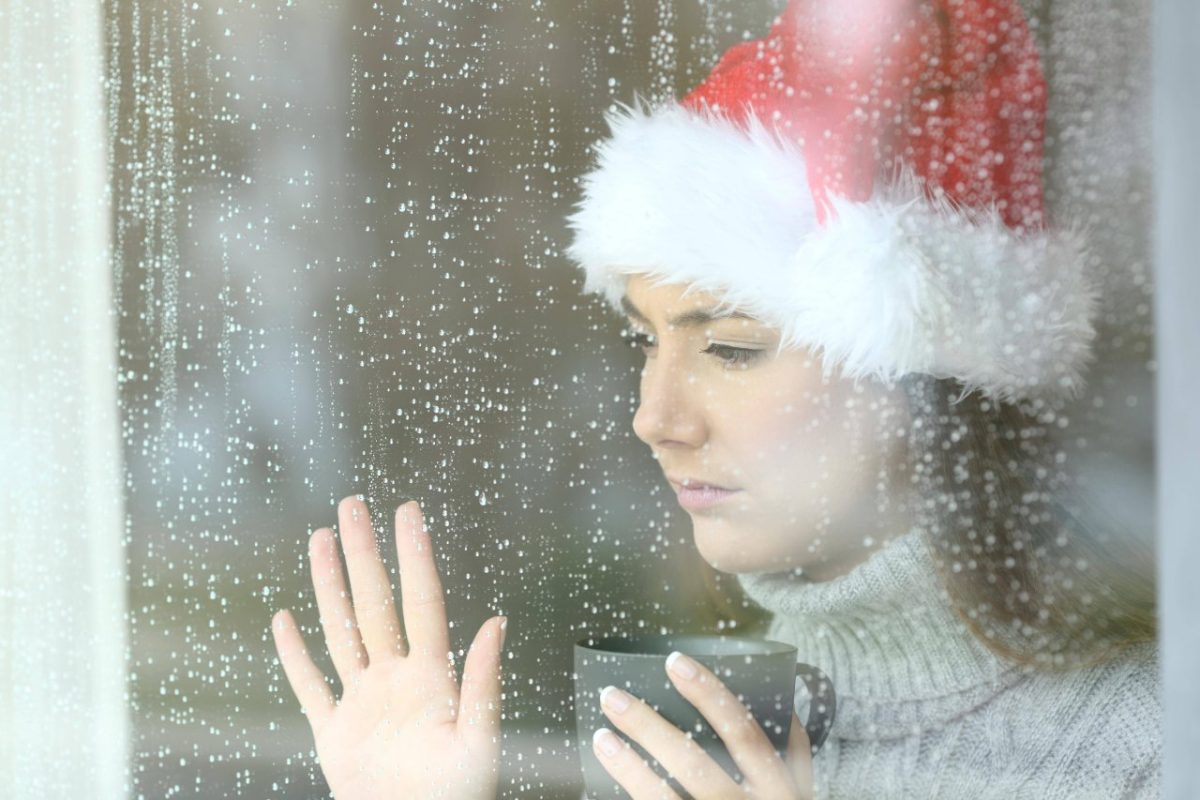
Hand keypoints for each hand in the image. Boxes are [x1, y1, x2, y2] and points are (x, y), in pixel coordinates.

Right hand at [271, 495, 505, 799]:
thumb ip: (483, 681)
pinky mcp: (333, 734)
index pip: (421, 601)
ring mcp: (362, 703)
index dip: (414, 556)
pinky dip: (295, 655)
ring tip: (319, 539)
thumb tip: (497, 621)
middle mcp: (395, 679)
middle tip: (352, 505)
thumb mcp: (480, 740)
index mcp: (432, 677)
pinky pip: (309, 687)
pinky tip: (285, 620)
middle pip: (375, 602)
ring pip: (341, 630)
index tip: (407, 512)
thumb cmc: (459, 796)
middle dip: (363, 553)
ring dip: (328, 586)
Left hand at [593, 651, 812, 798]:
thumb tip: (783, 698)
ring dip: (629, 766)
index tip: (675, 663)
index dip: (710, 694)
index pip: (745, 732)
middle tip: (613, 696)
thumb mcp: (803, 795)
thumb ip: (793, 753)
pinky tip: (610, 787)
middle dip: (649, 725)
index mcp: (780, 792)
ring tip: (602, 737)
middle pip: (693, 763)